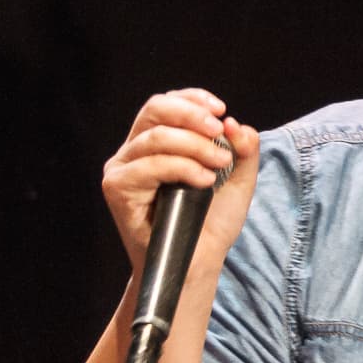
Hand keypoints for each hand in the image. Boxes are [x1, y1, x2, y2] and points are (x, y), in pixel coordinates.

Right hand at [101, 88, 262, 277]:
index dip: (192, 99)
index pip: (166, 104)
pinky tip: (204, 180)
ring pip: (156, 138)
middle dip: (192, 114)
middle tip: (220, 131)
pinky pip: (149, 166)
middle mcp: (134, 152)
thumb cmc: (210, 222)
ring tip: (219, 164)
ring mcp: (123, 170)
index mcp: (155, 143)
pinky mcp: (118, 189)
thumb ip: (244, 150)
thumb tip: (236, 124)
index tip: (221, 110)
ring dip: (195, 145)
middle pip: (154, 109)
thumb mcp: (238, 180)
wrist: (198, 263)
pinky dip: (182, 167)